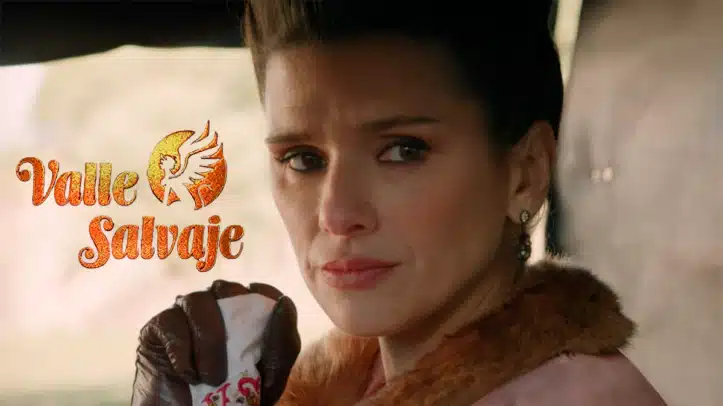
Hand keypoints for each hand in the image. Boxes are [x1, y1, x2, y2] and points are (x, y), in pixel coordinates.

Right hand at [131, 280, 300, 405]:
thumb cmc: (234, 401)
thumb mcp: (269, 380)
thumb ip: (282, 344)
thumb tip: (285, 303)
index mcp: (246, 315)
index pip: (261, 292)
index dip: (267, 302)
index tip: (268, 331)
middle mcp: (216, 307)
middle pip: (228, 289)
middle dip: (234, 325)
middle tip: (235, 363)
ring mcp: (185, 314)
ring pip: (198, 301)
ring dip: (208, 341)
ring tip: (211, 378)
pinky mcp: (157, 328)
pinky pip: (169, 321)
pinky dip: (180, 350)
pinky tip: (187, 375)